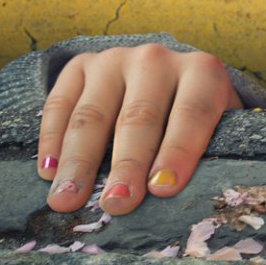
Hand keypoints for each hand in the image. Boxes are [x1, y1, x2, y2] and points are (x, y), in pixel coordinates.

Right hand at [36, 44, 239, 215]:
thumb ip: (215, 152)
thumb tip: (201, 200)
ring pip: (93, 113)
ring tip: (67, 199)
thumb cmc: (194, 119)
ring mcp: (115, 59)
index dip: (179, 150)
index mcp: (202, 72)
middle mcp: (156, 59)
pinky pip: (60, 103)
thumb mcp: (217, 128)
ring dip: (79, 160)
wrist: (166, 77)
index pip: (192, 112)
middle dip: (127, 164)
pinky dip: (51, 139)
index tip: (163, 189)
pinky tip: (48, 171)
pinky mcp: (81, 66)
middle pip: (139, 116)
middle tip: (116, 204)